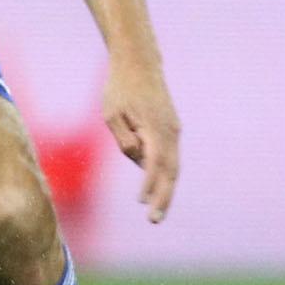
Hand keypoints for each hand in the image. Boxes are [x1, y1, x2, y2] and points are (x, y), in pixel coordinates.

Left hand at [102, 57, 180, 222]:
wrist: (139, 64)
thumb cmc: (120, 88)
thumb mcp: (111, 113)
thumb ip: (123, 138)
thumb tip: (137, 158)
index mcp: (154, 127)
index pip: (154, 162)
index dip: (149, 184)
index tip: (140, 202)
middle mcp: (169, 131)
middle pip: (171, 171)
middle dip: (164, 197)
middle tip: (154, 221)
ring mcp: (173, 130)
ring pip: (173, 166)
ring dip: (166, 190)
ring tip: (155, 212)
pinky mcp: (171, 130)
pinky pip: (170, 157)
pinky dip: (164, 176)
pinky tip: (154, 190)